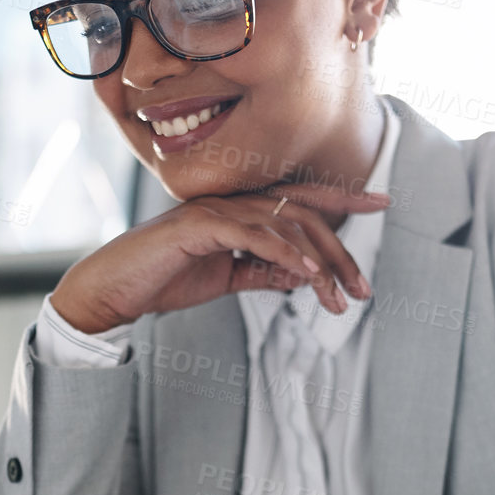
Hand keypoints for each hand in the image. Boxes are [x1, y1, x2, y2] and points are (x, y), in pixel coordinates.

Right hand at [49, 181, 391, 333]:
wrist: (112, 291)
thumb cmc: (162, 280)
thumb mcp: (224, 279)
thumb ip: (262, 272)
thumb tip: (303, 276)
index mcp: (238, 209)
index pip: (299, 198)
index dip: (342, 200)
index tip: (381, 203)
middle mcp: (230, 200)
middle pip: (302, 214)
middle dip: (340, 250)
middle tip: (363, 288)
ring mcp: (214, 209)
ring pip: (284, 226)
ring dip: (319, 263)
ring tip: (339, 296)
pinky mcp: (198, 226)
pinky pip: (253, 236)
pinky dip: (285, 253)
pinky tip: (308, 273)